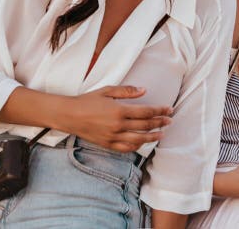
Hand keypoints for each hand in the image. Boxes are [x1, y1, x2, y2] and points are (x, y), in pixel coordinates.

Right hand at [57, 85, 172, 151]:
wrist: (69, 115)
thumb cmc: (87, 100)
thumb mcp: (107, 91)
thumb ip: (127, 91)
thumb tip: (144, 90)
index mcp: (119, 110)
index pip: (146, 112)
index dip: (160, 111)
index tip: (169, 109)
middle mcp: (118, 125)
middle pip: (145, 126)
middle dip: (160, 123)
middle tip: (169, 121)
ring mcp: (113, 137)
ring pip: (138, 139)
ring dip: (152, 137)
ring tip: (161, 134)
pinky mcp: (107, 144)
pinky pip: (126, 148)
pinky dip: (136, 146)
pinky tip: (143, 143)